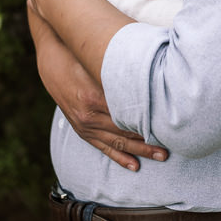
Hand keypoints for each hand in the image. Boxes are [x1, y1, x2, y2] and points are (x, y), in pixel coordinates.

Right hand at [28, 10, 167, 171]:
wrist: (52, 59)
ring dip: (138, 151)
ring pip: (116, 143)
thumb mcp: (100, 62)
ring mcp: (84, 125)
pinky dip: (119, 156)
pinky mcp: (81, 129)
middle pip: (124, 133)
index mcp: (94, 97)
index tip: (168, 128)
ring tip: (160, 157)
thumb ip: (122, 72)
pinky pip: (102, 146)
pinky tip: (133, 165)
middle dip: (148, 143)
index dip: (148, 122)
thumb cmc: (80, 55)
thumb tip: (152, 76)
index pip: (127, 115)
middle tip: (168, 149)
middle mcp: (89, 115)